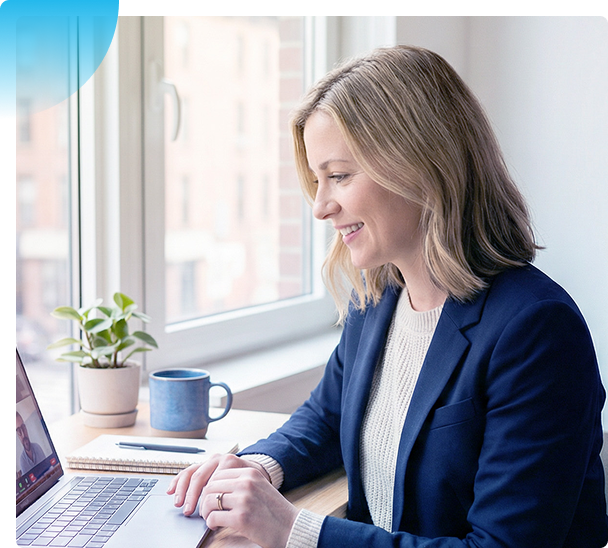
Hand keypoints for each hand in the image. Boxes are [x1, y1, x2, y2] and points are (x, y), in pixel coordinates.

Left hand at [167, 454, 298, 547]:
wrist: (291, 527)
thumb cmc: (274, 511)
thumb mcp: (259, 487)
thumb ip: (240, 482)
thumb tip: (213, 486)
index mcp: (250, 473)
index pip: (218, 473)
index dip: (208, 486)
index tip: (206, 495)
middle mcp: (246, 483)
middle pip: (210, 486)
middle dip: (204, 499)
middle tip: (205, 510)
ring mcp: (244, 499)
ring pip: (208, 500)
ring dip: (205, 511)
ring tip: (210, 517)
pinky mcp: (241, 517)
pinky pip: (213, 517)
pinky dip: (210, 523)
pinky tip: (216, 525)